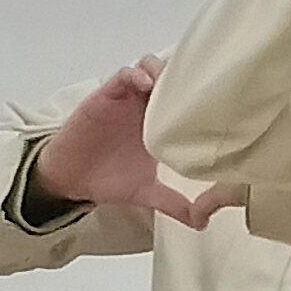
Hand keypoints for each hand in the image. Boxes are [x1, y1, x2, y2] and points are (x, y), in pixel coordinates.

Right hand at [27, 62, 236, 229]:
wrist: (70, 180)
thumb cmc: (107, 178)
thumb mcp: (146, 193)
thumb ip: (173, 203)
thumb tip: (202, 222)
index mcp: (158, 124)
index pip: (184, 99)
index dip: (200, 97)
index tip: (220, 104)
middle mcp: (144, 107)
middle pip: (170, 77)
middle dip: (186, 79)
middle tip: (200, 91)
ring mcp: (126, 99)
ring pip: (148, 68)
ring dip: (162, 72)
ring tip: (173, 87)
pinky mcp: (105, 96)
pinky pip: (123, 76)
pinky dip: (135, 75)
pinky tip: (145, 85)